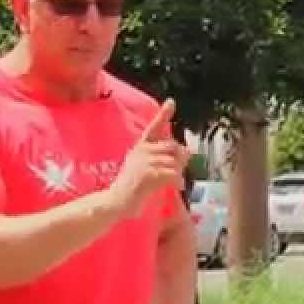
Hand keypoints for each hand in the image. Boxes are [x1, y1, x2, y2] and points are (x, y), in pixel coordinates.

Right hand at [106, 99, 190, 218]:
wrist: (116, 202)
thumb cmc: (134, 187)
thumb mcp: (148, 168)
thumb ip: (165, 158)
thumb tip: (188, 152)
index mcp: (141, 147)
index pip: (154, 128)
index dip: (163, 114)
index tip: (171, 102)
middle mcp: (142, 150)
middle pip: (174, 147)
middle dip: (180, 159)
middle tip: (178, 172)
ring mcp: (144, 162)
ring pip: (175, 162)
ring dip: (179, 173)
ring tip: (173, 182)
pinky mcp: (148, 174)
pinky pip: (173, 174)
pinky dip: (178, 181)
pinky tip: (175, 187)